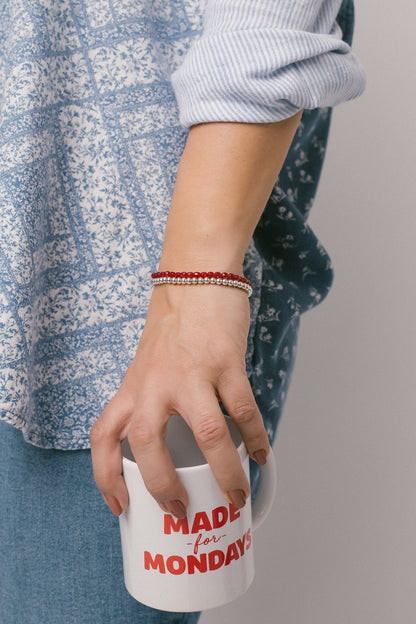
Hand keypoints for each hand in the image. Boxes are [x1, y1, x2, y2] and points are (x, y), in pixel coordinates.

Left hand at [90, 279, 270, 517]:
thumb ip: (149, 401)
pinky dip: (255, 437)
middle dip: (163, 485)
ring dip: (224, 472)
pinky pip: (244, 409)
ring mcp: (192, 372)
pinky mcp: (225, 362)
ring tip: (236, 494)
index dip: (105, 476)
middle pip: (147, 443)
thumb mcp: (146, 365)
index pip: (103, 435)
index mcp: (133, 386)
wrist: (194, 277)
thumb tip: (166, 449)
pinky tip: (259, 455)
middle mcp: (156, 382)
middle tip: (180, 508)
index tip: (119, 505)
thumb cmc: (172, 325)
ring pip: (207, 432)